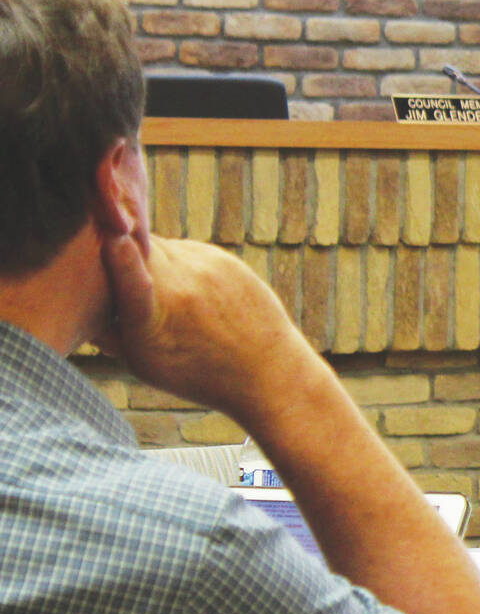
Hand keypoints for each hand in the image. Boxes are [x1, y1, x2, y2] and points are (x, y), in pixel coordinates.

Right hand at [96, 228, 323, 425]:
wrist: (266, 370)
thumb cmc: (197, 373)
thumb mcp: (143, 363)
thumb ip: (109, 331)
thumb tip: (80, 305)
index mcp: (158, 317)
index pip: (135, 280)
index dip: (121, 259)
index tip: (112, 240)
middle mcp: (185, 285)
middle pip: (134, 248)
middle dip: (118, 255)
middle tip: (116, 276)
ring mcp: (208, 266)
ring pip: (160, 247)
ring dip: (152, 262)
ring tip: (166, 298)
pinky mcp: (225, 258)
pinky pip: (187, 250)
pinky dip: (180, 266)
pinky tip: (192, 295)